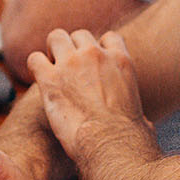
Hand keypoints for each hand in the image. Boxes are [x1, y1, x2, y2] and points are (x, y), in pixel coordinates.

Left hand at [30, 29, 146, 154]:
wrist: (110, 144)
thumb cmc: (128, 137)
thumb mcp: (141, 115)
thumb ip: (137, 110)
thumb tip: (144, 125)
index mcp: (121, 61)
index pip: (109, 37)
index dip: (99, 48)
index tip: (92, 63)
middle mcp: (95, 55)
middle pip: (79, 34)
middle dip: (73, 48)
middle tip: (69, 69)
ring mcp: (71, 63)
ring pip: (56, 38)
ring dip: (53, 51)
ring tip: (53, 70)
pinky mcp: (50, 78)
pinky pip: (35, 59)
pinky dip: (35, 66)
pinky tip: (40, 79)